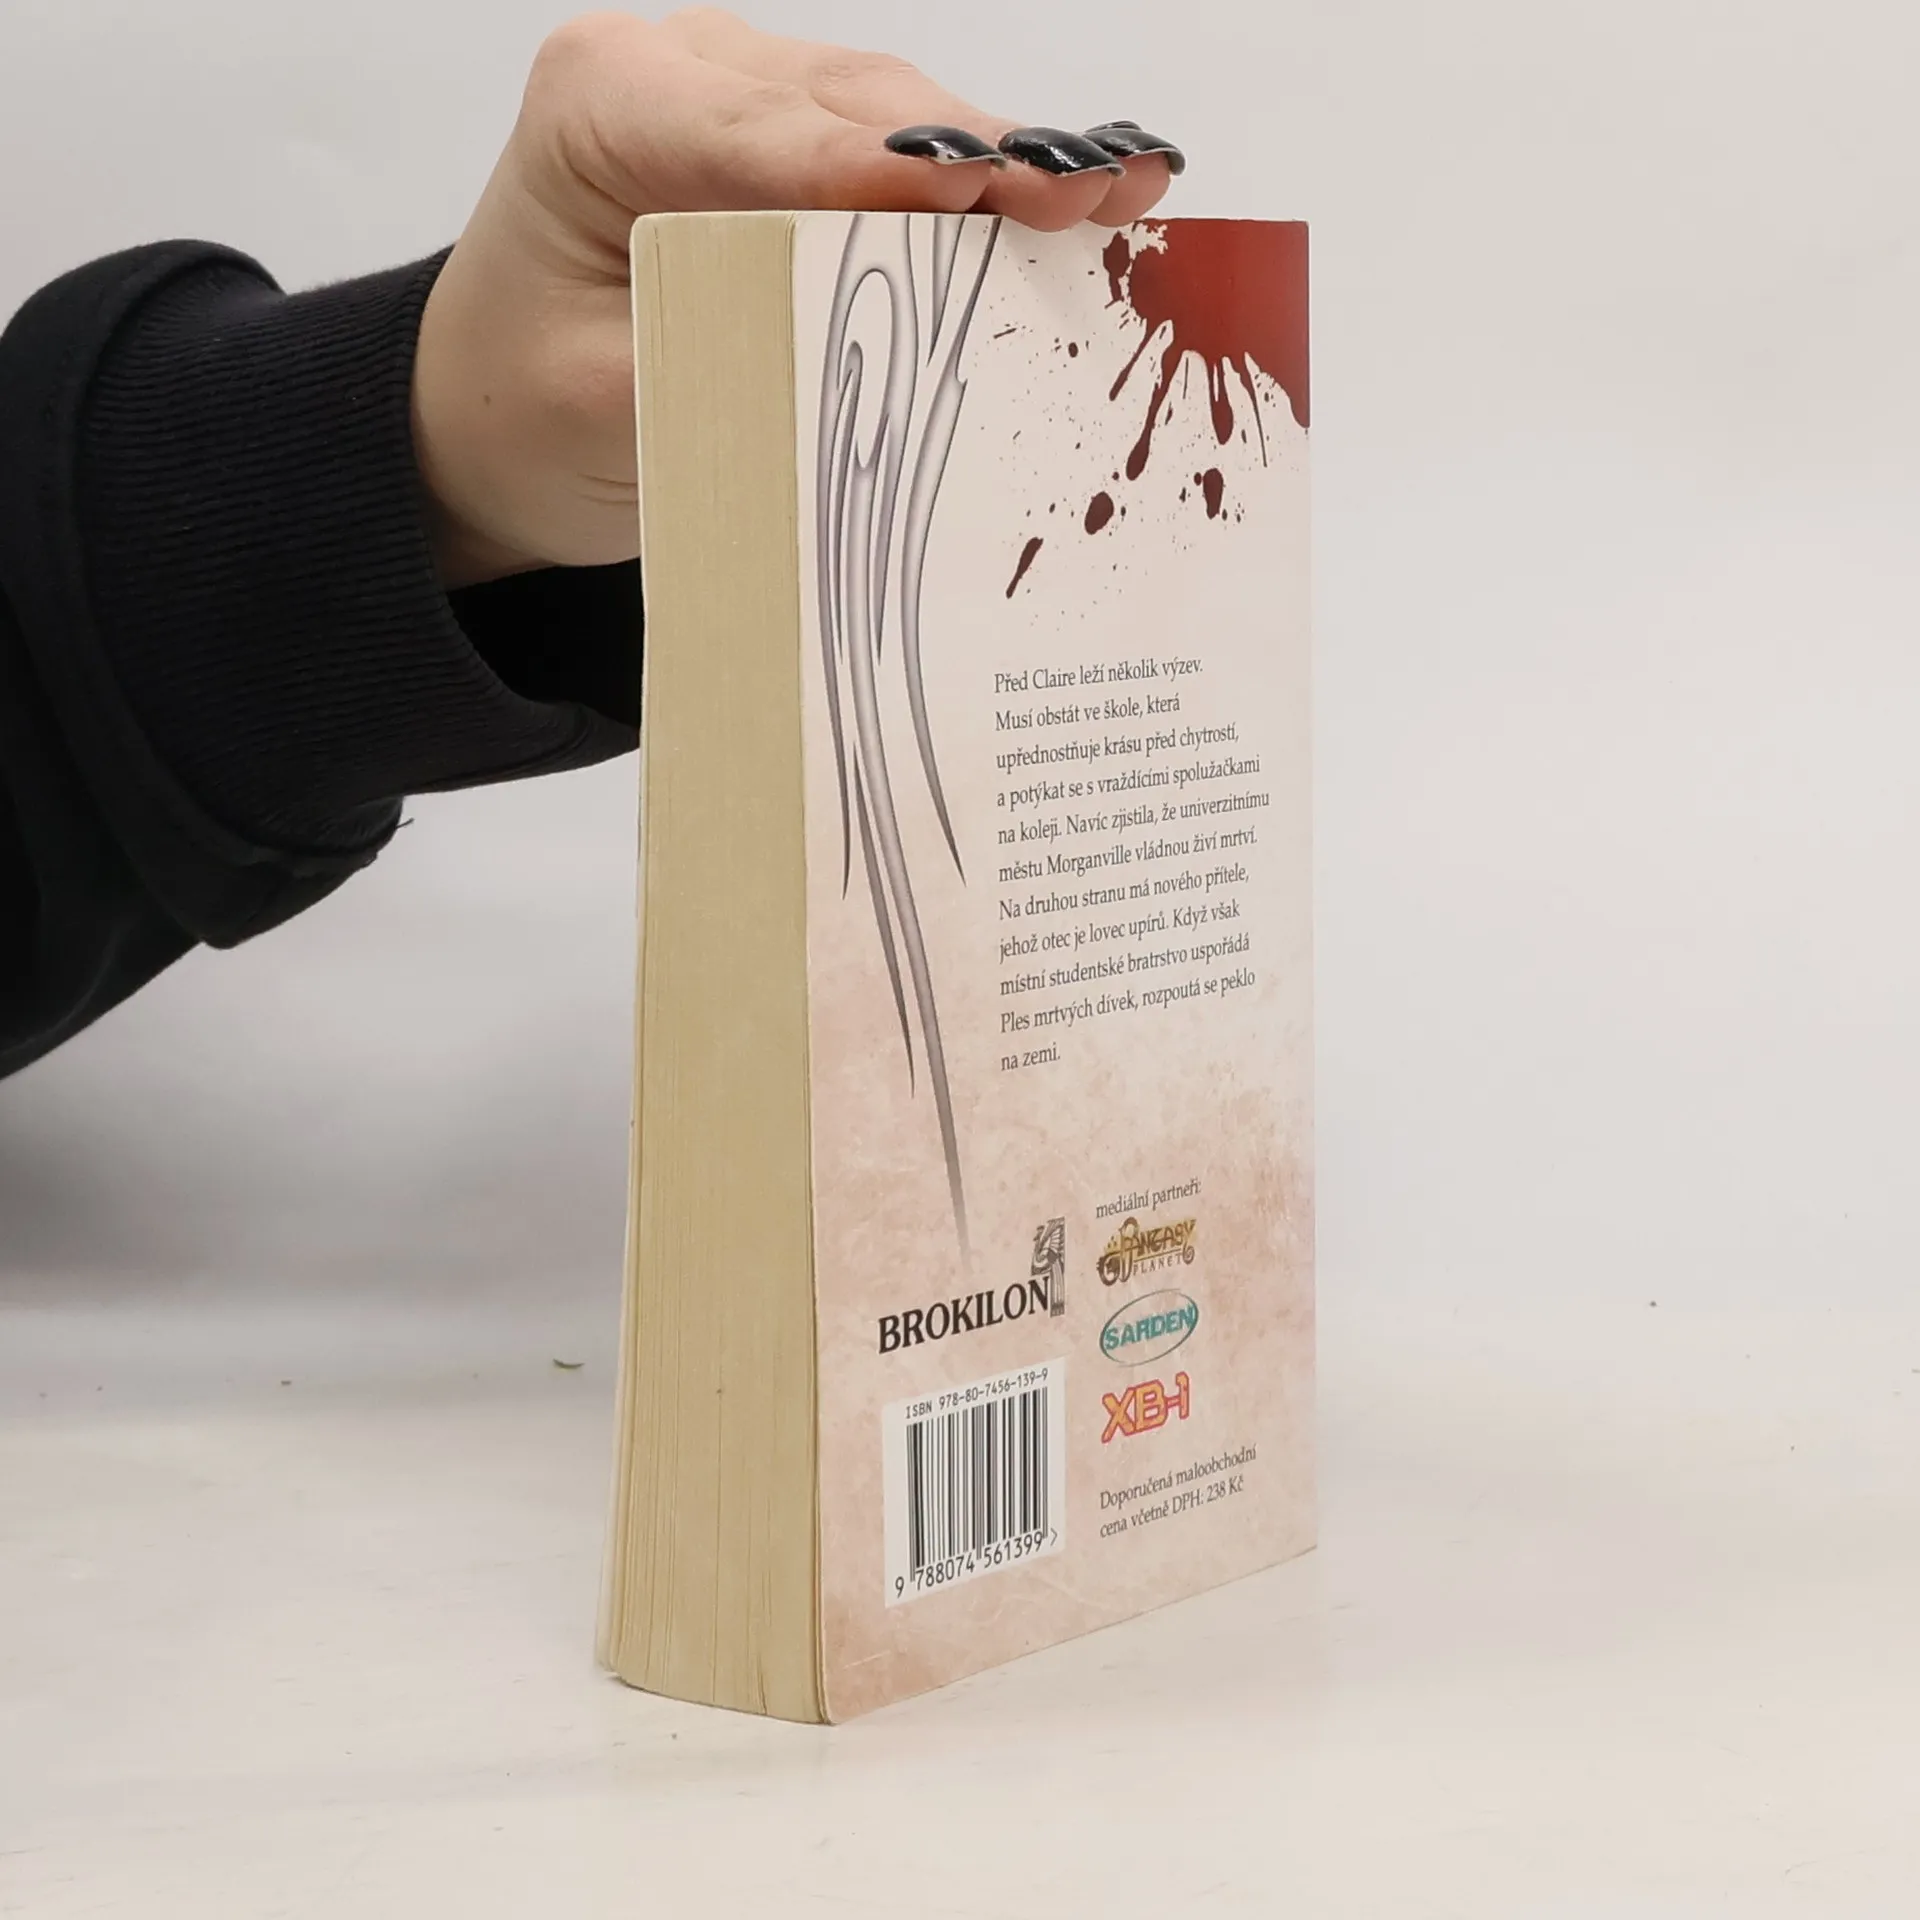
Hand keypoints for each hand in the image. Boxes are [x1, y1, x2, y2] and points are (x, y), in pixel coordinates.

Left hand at [412, 8, 1181, 586]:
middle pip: (856, 107)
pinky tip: (1061, 198)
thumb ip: (724, 360)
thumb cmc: (523, 413)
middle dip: (985, 154)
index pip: (778, 136)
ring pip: (889, 115)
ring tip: (1119, 191)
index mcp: (604, 106)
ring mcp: (733, 98)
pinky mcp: (777, 143)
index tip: (1004, 191)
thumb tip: (858, 350)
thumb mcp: (608, 406)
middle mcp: (673, 73)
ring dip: (1001, 164)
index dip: (900, 169)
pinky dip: (971, 187)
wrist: (483, 420)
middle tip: (1108, 191)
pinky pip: (886, 150)